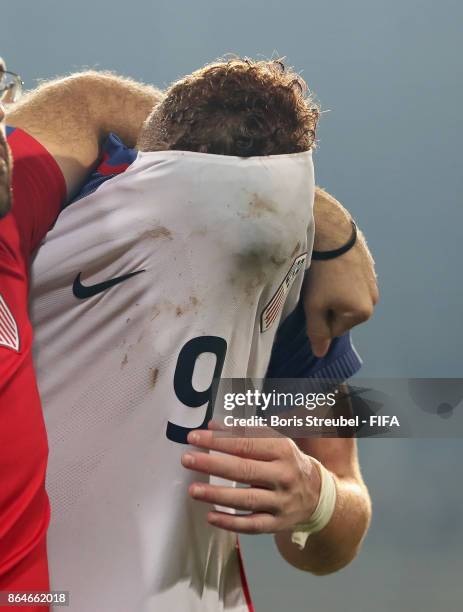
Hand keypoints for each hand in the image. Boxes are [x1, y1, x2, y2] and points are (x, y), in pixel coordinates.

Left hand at [181, 422, 320, 534]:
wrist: (318, 493)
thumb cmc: (288, 461)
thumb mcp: (274, 440)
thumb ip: (244, 431)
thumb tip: (213, 426)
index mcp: (283, 450)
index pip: (246, 443)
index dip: (218, 440)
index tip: (195, 437)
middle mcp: (283, 475)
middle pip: (244, 470)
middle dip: (213, 465)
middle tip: (188, 460)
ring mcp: (281, 501)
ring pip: (247, 500)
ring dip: (217, 495)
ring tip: (193, 490)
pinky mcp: (277, 523)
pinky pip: (252, 525)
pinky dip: (230, 522)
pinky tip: (211, 516)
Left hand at [306, 189, 378, 356]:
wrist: (333, 232)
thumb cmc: (322, 273)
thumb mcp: (314, 307)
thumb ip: (317, 332)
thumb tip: (320, 353)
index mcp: (363, 313)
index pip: (334, 329)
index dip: (319, 317)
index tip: (314, 299)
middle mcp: (374, 299)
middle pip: (341, 313)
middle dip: (328, 304)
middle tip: (317, 287)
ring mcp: (374, 281)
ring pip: (345, 296)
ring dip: (333, 290)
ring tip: (323, 275)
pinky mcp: (369, 265)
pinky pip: (350, 280)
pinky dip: (339, 277)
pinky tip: (331, 266)